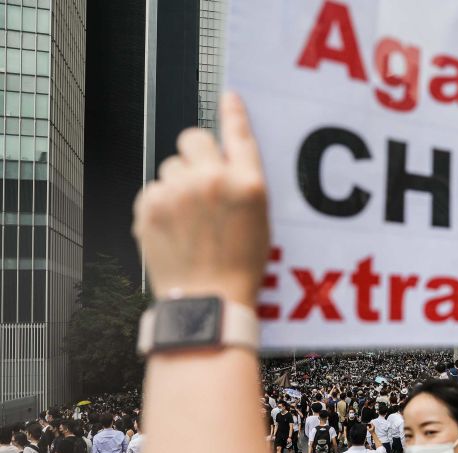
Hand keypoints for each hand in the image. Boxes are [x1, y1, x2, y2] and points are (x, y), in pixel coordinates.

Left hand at [132, 92, 267, 307]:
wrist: (208, 302)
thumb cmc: (240, 270)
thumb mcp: (261, 223)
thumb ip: (244, 185)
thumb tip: (223, 158)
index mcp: (248, 185)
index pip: (240, 135)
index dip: (233, 113)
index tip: (229, 98)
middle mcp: (213, 181)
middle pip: (194, 138)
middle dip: (197, 154)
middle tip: (202, 180)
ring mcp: (178, 193)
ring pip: (170, 165)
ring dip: (177, 182)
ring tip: (189, 217)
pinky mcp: (150, 207)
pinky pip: (153, 190)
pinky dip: (160, 205)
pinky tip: (174, 230)